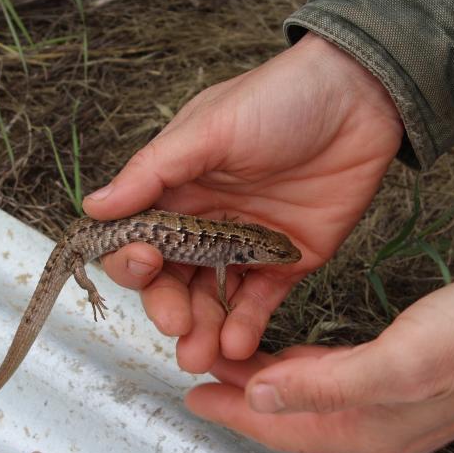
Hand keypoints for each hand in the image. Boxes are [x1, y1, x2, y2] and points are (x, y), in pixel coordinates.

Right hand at [83, 32, 402, 372]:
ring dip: (204, 328)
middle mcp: (206, 221)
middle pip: (174, 278)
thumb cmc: (277, 98)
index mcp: (178, 189)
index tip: (146, 266)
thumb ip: (152, 173)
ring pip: (214, 297)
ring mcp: (246, 244)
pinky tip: (237, 343)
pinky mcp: (287, 260)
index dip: (135, 260)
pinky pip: (261, 299)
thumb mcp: (208, 129)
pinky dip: (246, 323)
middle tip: (176, 327)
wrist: (360, 97)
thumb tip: (94, 206)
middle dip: (170, 306)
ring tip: (200, 355)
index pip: (140, 237)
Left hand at [185, 264, 453, 452]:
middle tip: (201, 372)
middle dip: (239, 394)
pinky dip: (297, 368)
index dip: (231, 410)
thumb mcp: (397, 362)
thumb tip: (261, 395)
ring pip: (303, 394)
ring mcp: (381, 398)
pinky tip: (285, 358)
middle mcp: (368, 418)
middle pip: (284, 411)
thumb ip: (324, 384)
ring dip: (264, 379)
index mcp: (364, 423)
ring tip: (229, 360)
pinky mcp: (393, 373)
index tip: (194, 396)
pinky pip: (328, 377)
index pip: (278, 422)